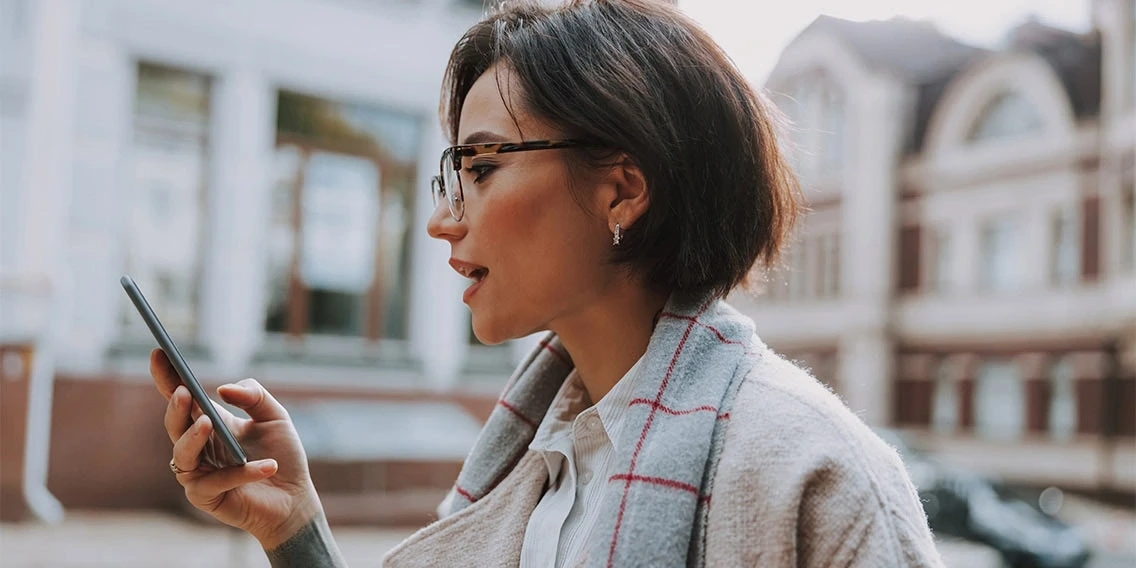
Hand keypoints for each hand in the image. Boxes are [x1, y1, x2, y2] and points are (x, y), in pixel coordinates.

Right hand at [150, 349, 322, 548]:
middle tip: (184, 392)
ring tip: (209, 423)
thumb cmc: (282, 455)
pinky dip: (241, 473)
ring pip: (182, 454)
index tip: (159, 352)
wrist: (294, 498)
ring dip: (194, 438)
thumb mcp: (275, 416)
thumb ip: (254, 396)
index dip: (168, 377)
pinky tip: (267, 466)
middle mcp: (198, 446)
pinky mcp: (206, 497)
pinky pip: (216, 482)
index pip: (181, 397)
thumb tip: (223, 389)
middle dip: (176, 407)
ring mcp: (198, 473)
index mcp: (210, 422)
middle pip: (175, 424)